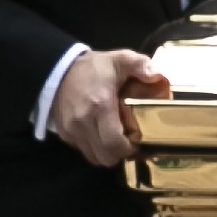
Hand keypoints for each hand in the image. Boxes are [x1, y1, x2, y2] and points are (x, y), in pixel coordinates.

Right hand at [52, 48, 171, 167]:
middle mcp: (83, 123)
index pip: (114, 143)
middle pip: (105, 157)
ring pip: (93, 157)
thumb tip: (157, 75)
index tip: (137, 142)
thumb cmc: (93, 67)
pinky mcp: (64, 133)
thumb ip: (140, 65)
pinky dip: (94, 148)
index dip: (129, 148)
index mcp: (100, 106)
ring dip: (106, 153)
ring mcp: (71, 130)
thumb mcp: (120, 59)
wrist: (59, 69)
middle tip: (128, 142)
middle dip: (120, 154)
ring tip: (115, 140)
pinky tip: (101, 135)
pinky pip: (83, 150)